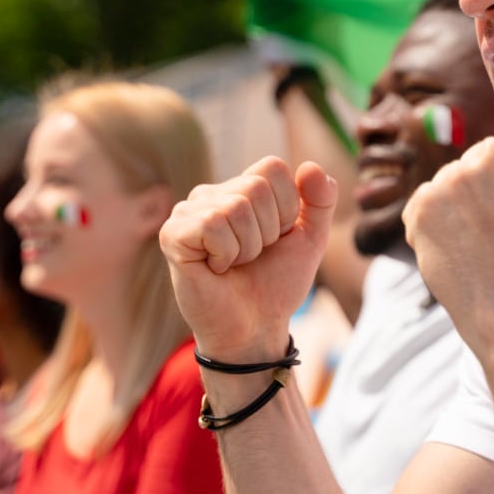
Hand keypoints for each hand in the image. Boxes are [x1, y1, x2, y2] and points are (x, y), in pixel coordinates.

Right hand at [160, 156, 335, 360]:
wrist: (255, 326)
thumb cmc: (276, 282)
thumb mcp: (311, 238)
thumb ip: (320, 200)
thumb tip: (312, 166)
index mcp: (241, 187)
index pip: (273, 167)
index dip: (287, 208)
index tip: (277, 238)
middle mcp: (212, 193)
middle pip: (256, 187)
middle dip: (268, 232)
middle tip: (253, 256)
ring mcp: (188, 211)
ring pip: (236, 208)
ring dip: (248, 247)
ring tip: (235, 263)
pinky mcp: (173, 234)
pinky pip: (212, 225)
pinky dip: (226, 253)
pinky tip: (216, 268)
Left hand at [402, 130, 493, 354]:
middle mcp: (493, 154)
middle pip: (477, 161)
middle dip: (481, 190)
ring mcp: (454, 178)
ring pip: (448, 184)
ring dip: (456, 208)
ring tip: (479, 247)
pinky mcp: (423, 205)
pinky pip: (423, 208)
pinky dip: (433, 229)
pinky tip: (458, 253)